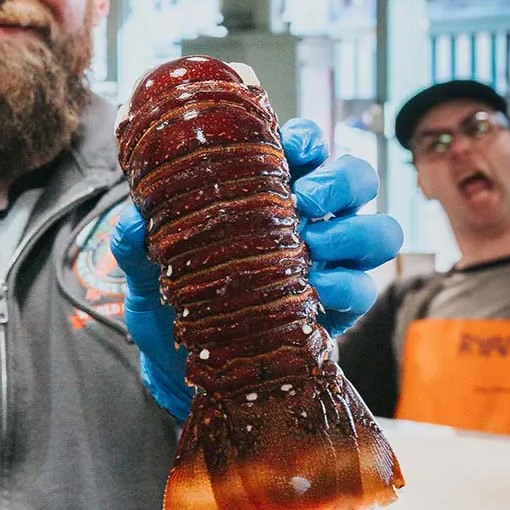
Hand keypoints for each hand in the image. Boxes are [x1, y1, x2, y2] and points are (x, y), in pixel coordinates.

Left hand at [110, 119, 402, 419]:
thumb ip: (136, 244)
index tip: (288, 148)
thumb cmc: (171, 303)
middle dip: (341, 180)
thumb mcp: (144, 272)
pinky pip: (364, 289)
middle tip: (305, 198)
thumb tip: (132, 218)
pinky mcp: (337, 309)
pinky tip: (316, 290)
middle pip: (355, 178)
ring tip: (314, 244)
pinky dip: (348, 285)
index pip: (304, 146)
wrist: (180, 370)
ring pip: (378, 230)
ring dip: (355, 231)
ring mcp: (328, 263)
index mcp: (264, 192)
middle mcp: (306, 219)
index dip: (306, 140)